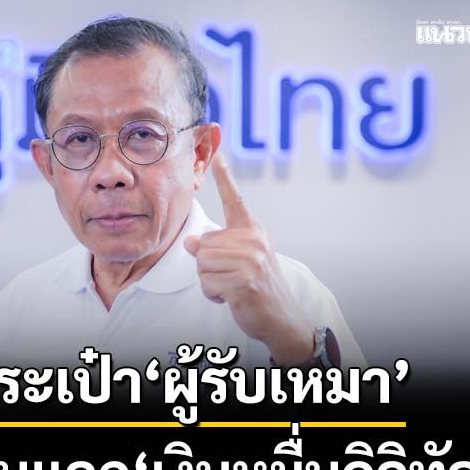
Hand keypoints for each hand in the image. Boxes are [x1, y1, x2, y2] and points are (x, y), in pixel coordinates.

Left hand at [184, 149, 314, 365]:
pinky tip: (232, 297)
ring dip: (210, 282)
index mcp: (251, 230)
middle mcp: (253, 239)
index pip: (235, 199)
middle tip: (231, 277)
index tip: (215, 152)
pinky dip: (213, 295)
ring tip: (232, 286)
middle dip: (208, 266)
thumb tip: (190, 242)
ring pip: (202, 264)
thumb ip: (213, 247)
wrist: (280, 317)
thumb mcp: (234, 261)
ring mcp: (250, 259)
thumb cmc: (254, 287)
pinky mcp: (244, 280)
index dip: (224, 175)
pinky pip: (207, 283)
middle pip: (203, 243)